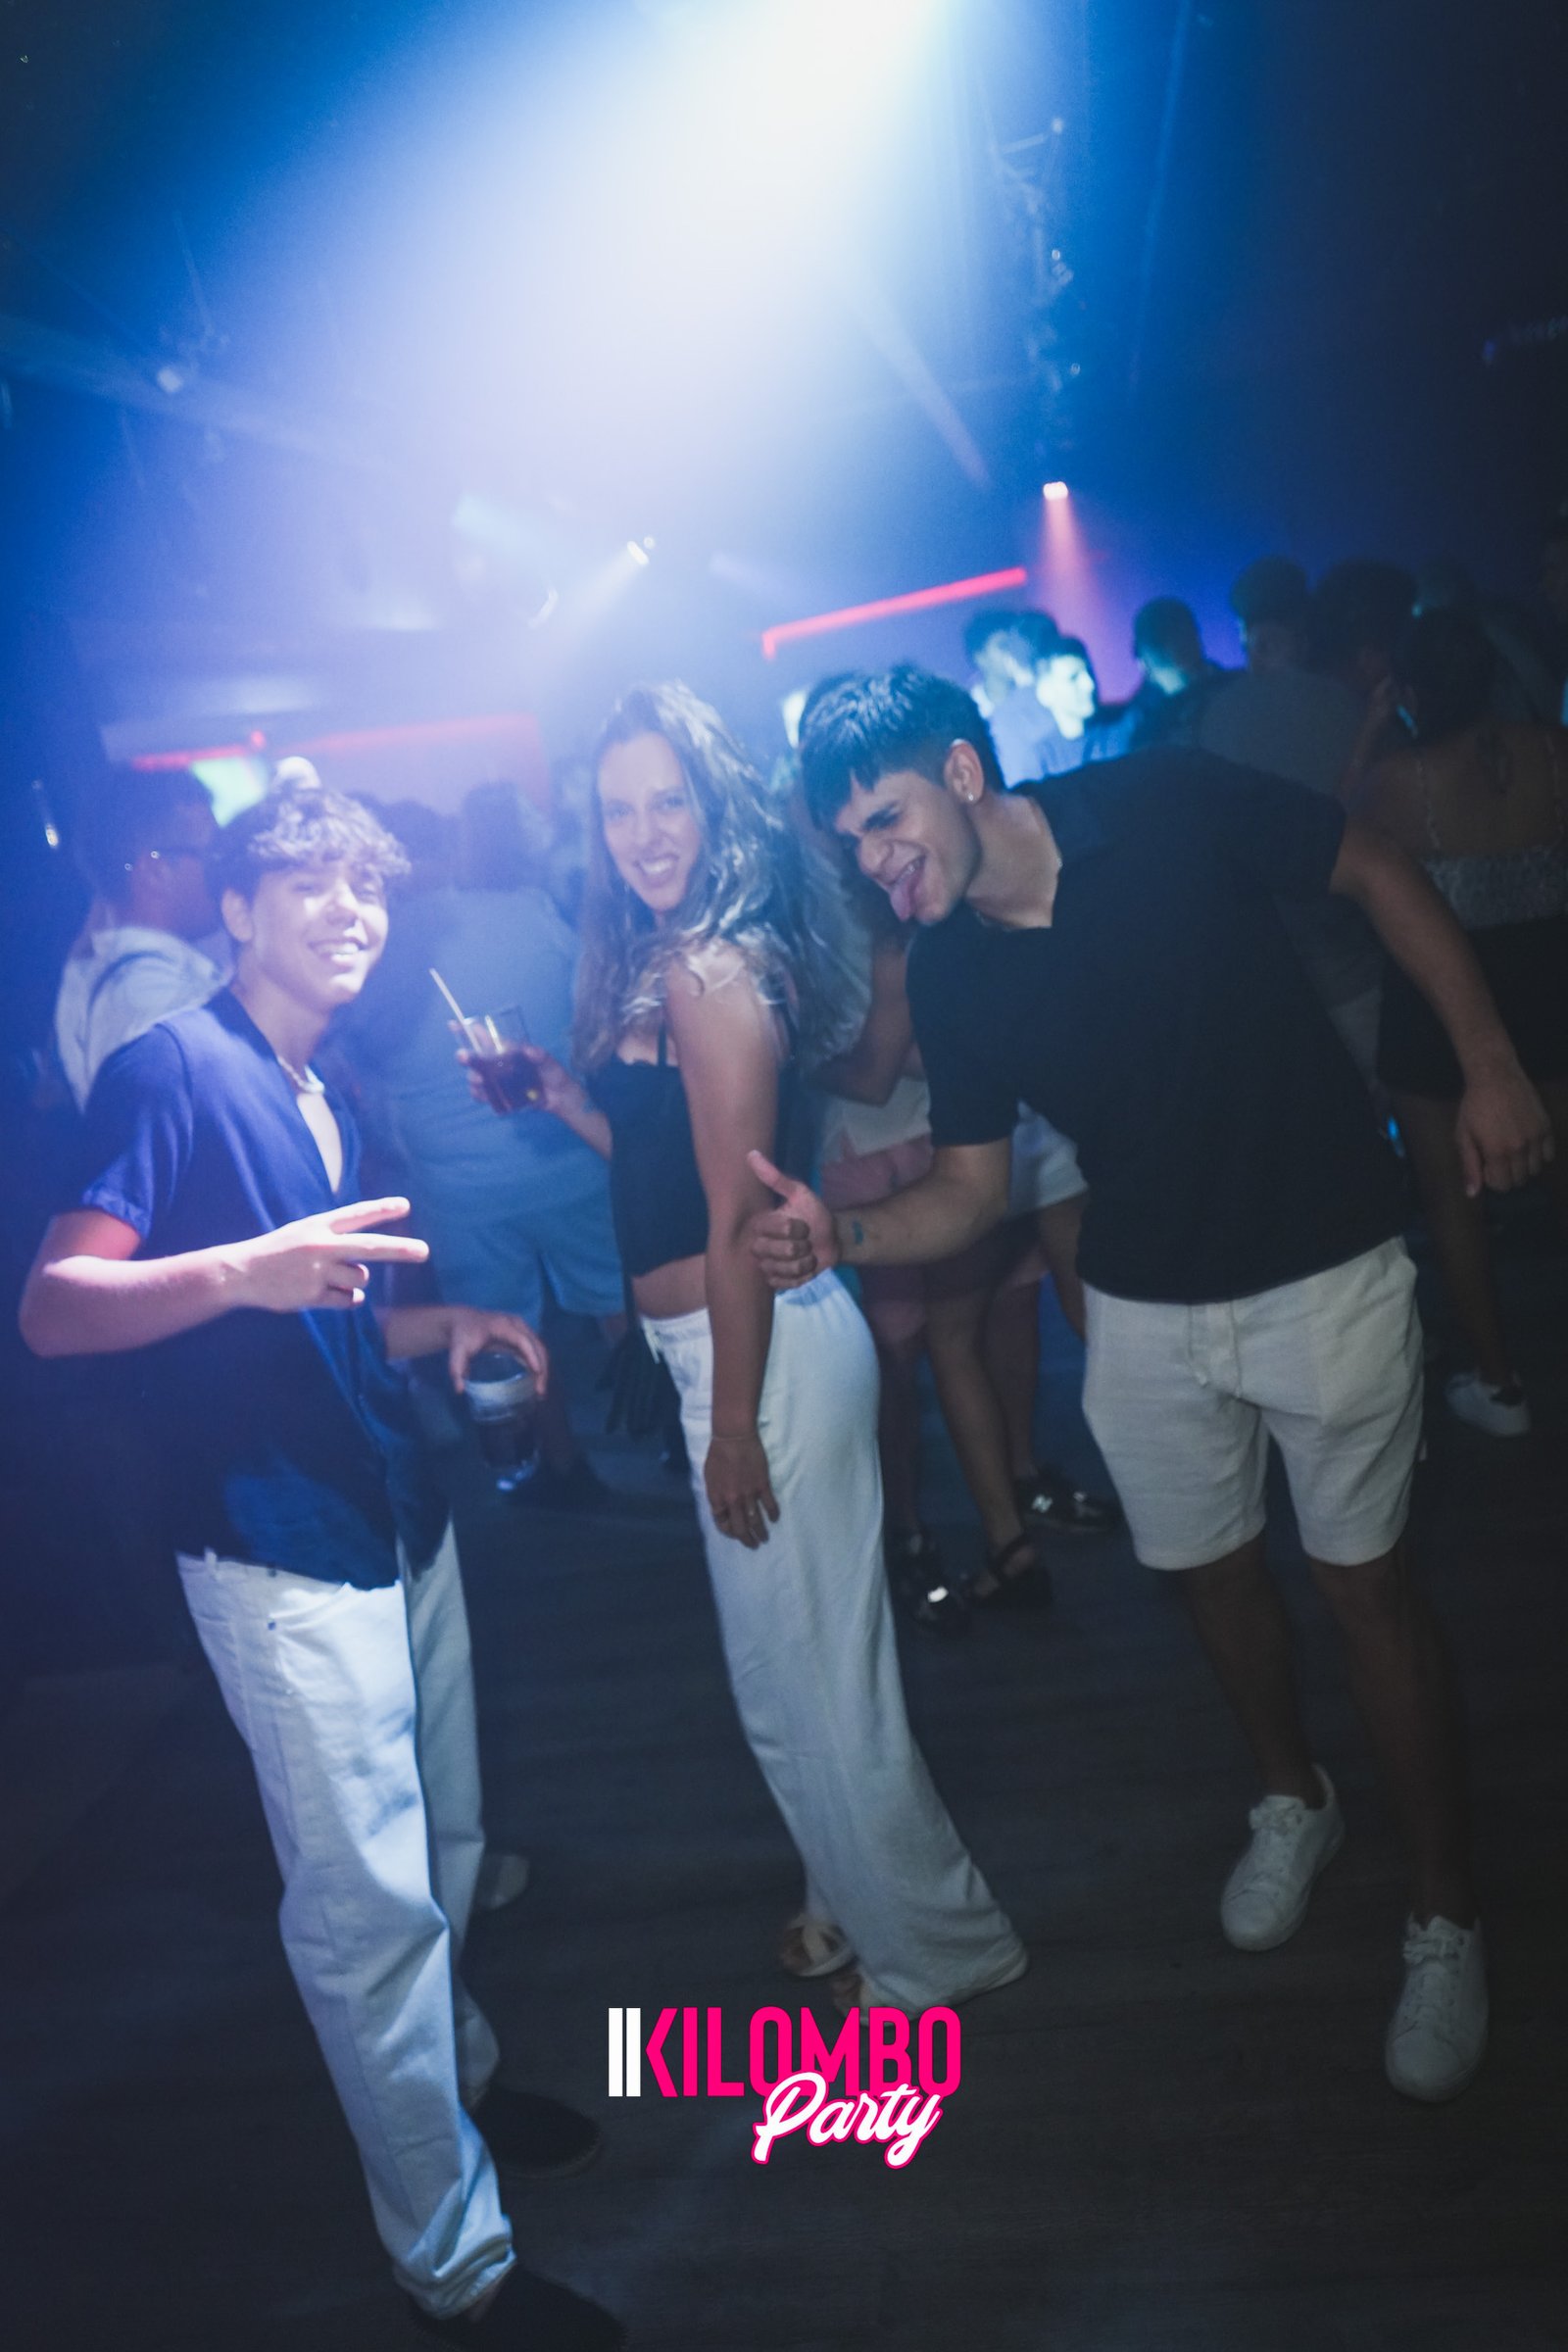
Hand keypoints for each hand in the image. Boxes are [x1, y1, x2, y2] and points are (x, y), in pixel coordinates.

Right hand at [232, 1198, 428, 1311]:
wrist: (241, 1273)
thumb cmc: (277, 1252)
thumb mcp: (303, 1232)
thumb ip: (333, 1239)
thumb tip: (367, 1263)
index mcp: (318, 1226)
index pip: (356, 1215)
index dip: (382, 1210)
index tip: (405, 1206)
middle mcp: (321, 1246)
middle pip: (371, 1247)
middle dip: (401, 1250)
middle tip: (424, 1252)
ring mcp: (317, 1271)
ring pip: (360, 1279)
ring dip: (355, 1282)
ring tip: (330, 1278)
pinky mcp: (312, 1295)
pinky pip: (348, 1301)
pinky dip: (346, 1300)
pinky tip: (325, 1294)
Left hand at [444, 1306, 549, 1394]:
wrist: (461, 1321)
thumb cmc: (461, 1335)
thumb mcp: (457, 1351)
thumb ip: (456, 1368)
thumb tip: (459, 1390)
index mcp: (502, 1325)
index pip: (522, 1340)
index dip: (532, 1355)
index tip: (537, 1372)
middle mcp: (516, 1324)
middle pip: (537, 1345)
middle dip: (542, 1368)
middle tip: (539, 1391)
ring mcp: (521, 1329)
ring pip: (539, 1348)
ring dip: (543, 1369)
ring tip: (540, 1391)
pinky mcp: (521, 1336)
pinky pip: (535, 1350)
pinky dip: (538, 1364)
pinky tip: (536, 1381)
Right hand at [455, 1031, 583, 1119]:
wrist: (559, 1097)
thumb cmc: (553, 1073)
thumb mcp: (549, 1062)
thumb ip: (540, 1056)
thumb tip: (530, 1052)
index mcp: (507, 1050)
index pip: (485, 1038)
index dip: (469, 1031)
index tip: (454, 1024)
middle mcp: (498, 1063)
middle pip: (476, 1059)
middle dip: (467, 1057)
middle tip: (462, 1056)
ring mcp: (498, 1079)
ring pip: (476, 1077)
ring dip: (474, 1078)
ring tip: (480, 1081)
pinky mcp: (500, 1095)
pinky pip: (483, 1095)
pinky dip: (480, 1095)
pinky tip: (483, 1095)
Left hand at [704, 1428, 779, 1549]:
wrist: (733, 1437)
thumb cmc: (718, 1453)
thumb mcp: (709, 1476)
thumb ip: (715, 1493)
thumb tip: (721, 1506)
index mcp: (717, 1498)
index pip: (722, 1523)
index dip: (728, 1531)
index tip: (734, 1533)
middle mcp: (732, 1500)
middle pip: (740, 1527)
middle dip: (746, 1540)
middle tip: (753, 1544)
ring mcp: (748, 1494)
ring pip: (756, 1521)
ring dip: (761, 1532)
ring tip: (764, 1538)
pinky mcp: (762, 1486)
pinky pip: (769, 1505)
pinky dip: (772, 1514)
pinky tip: (774, 1519)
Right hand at [746, 1151, 838, 1290]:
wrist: (832, 1239)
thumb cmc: (814, 1214)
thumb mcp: (799, 1193)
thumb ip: (775, 1177)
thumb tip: (751, 1153)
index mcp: (760, 1224)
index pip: (768, 1230)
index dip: (791, 1229)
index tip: (803, 1225)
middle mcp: (758, 1246)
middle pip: (772, 1254)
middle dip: (797, 1248)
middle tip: (807, 1241)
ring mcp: (767, 1266)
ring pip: (779, 1271)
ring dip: (802, 1263)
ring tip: (808, 1254)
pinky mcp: (777, 1282)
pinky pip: (785, 1284)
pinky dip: (801, 1277)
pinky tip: (807, 1268)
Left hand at [1455, 1060, 1554, 1195]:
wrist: (1495, 1075)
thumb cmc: (1474, 1106)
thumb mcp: (1463, 1135)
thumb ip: (1470, 1166)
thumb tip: (1473, 1194)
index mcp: (1497, 1151)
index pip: (1502, 1185)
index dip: (1492, 1179)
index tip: (1486, 1165)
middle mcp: (1520, 1148)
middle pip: (1519, 1180)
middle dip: (1507, 1174)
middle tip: (1497, 1157)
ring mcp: (1536, 1137)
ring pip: (1535, 1170)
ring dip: (1523, 1166)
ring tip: (1511, 1151)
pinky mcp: (1546, 1127)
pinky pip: (1548, 1154)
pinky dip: (1539, 1155)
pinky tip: (1526, 1145)